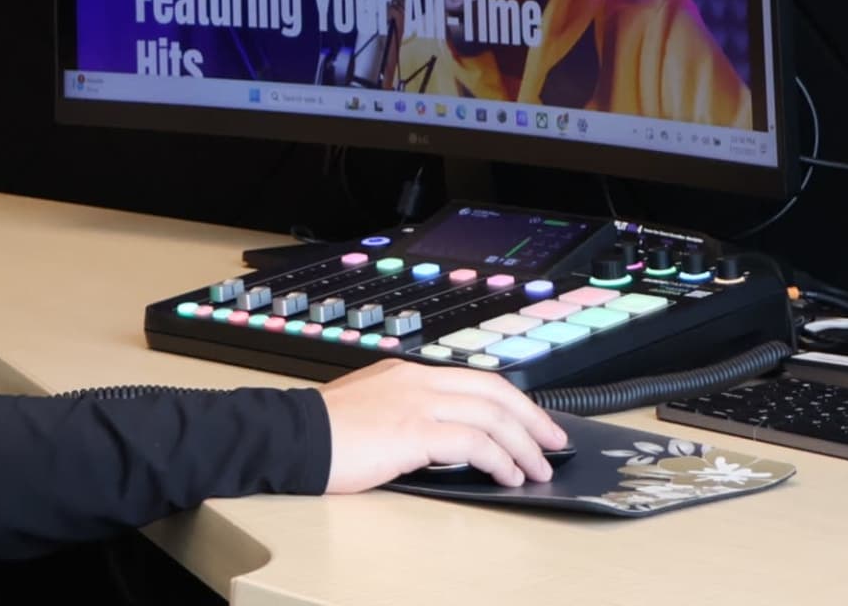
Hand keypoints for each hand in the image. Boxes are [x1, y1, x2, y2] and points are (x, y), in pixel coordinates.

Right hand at [316, 360, 565, 491]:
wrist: (294, 437)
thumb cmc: (326, 432)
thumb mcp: (373, 408)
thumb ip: (407, 413)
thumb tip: (443, 439)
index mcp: (409, 372)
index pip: (477, 379)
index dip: (513, 401)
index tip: (533, 421)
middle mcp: (418, 380)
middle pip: (494, 391)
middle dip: (531, 418)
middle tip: (553, 443)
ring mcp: (417, 403)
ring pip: (491, 415)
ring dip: (522, 444)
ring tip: (536, 468)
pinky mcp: (413, 432)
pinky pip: (472, 442)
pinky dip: (498, 459)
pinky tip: (507, 475)